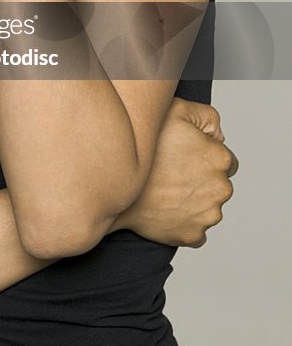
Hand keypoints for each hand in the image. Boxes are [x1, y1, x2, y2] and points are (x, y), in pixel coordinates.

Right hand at [117, 98, 238, 247]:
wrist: (117, 181)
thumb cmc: (146, 146)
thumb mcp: (178, 111)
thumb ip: (209, 117)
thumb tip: (219, 137)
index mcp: (221, 159)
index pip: (227, 161)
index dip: (205, 156)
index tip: (186, 157)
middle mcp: (221, 189)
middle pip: (218, 185)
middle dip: (202, 179)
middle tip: (174, 173)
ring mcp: (207, 215)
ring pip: (208, 207)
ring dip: (193, 201)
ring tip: (167, 190)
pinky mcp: (193, 235)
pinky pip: (196, 230)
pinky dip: (184, 221)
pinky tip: (167, 208)